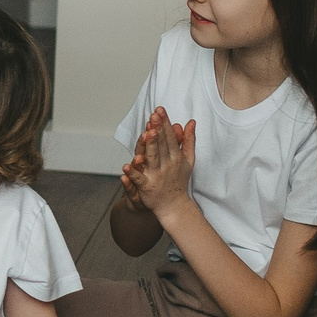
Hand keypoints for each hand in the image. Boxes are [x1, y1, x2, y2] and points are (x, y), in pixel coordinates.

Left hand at [119, 106, 195, 220]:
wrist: (174, 205)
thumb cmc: (179, 179)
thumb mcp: (188, 159)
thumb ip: (188, 140)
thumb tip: (191, 121)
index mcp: (176, 157)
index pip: (170, 137)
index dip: (165, 123)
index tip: (160, 110)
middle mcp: (167, 164)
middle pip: (162, 145)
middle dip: (158, 129)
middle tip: (154, 115)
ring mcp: (157, 175)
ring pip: (152, 158)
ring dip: (150, 146)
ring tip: (147, 132)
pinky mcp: (147, 187)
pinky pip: (139, 179)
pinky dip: (133, 173)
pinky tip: (126, 166)